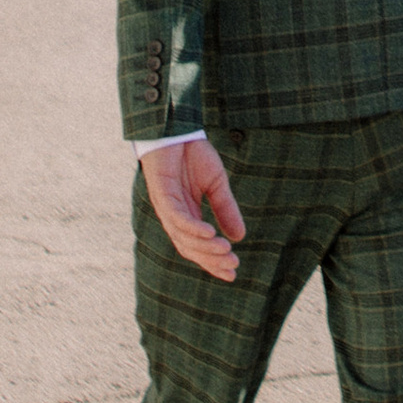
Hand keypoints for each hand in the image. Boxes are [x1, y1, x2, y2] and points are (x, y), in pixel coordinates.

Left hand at [140, 138, 245, 281]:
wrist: (176, 128)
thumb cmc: (193, 154)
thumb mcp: (217, 184)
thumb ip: (225, 209)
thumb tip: (240, 237)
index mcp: (186, 216)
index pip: (198, 247)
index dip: (213, 262)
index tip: (233, 274)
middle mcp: (174, 216)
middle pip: (190, 248)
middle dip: (211, 260)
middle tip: (233, 265)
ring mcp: (166, 206)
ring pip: (183, 238)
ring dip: (204, 247)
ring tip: (226, 251)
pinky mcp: (162, 194)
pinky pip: (177, 218)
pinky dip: (193, 228)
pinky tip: (210, 233)